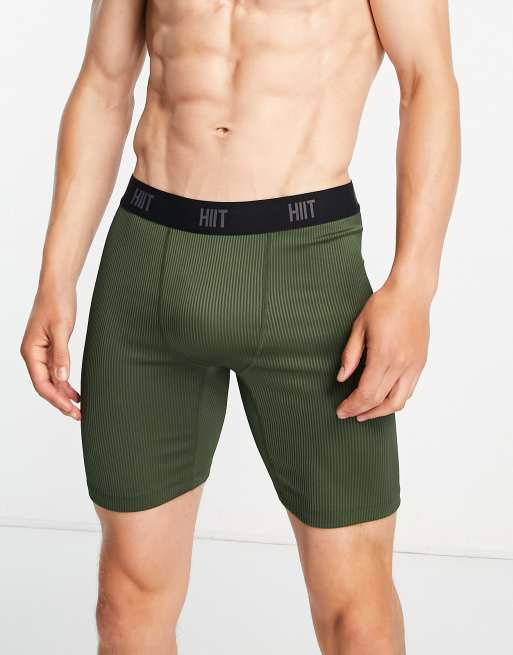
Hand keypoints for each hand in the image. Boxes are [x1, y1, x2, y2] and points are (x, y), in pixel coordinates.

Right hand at [20, 285, 80, 420]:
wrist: (58, 285)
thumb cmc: (57, 302)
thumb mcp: (61, 328)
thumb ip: (61, 354)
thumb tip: (62, 378)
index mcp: (31, 351)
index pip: (41, 383)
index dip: (56, 399)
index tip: (71, 410)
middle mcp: (33, 354)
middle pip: (45, 385)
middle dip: (61, 402)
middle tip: (78, 415)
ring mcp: (41, 351)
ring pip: (51, 380)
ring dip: (64, 394)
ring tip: (79, 408)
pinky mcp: (51, 347)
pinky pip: (56, 370)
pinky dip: (65, 382)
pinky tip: (75, 391)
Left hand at [336, 281, 429, 420]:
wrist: (411, 292)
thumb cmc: (384, 304)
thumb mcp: (359, 326)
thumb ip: (350, 355)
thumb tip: (342, 378)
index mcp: (384, 355)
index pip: (366, 393)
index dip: (352, 405)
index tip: (342, 411)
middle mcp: (402, 364)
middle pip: (380, 401)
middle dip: (362, 411)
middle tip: (348, 414)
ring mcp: (414, 365)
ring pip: (399, 402)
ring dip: (380, 411)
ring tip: (365, 412)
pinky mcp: (421, 363)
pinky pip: (409, 390)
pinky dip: (395, 400)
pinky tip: (383, 398)